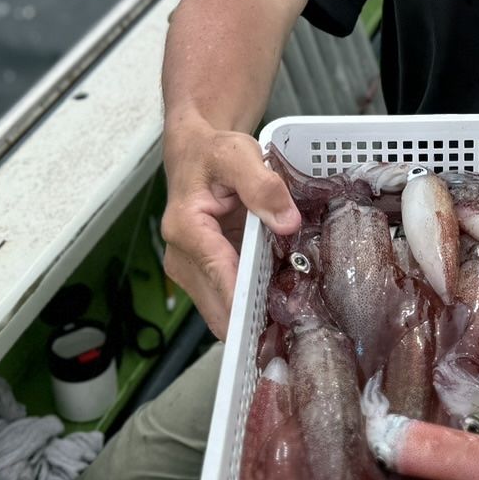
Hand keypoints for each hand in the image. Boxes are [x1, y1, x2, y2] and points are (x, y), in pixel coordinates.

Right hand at [160, 122, 299, 339]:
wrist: (196, 153)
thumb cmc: (211, 153)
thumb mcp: (238, 155)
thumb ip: (263, 186)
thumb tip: (286, 221)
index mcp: (186, 229)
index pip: (220, 276)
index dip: (245, 304)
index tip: (270, 326)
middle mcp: (182, 257)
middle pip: (219, 307)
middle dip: (254, 317)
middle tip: (297, 322)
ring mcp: (192, 269)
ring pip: (224, 311)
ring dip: (254, 313)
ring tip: (292, 312)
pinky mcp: (204, 274)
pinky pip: (229, 299)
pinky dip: (252, 301)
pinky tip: (278, 296)